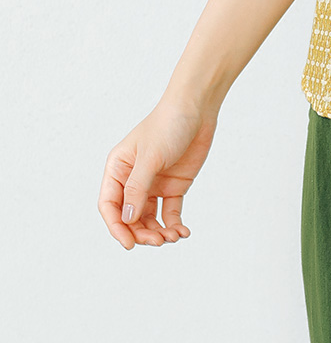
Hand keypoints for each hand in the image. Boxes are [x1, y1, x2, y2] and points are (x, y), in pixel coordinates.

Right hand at [98, 98, 218, 248]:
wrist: (198, 108)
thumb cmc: (168, 125)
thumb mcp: (151, 157)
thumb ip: (138, 188)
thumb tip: (127, 220)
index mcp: (118, 169)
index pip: (110, 205)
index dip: (116, 227)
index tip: (129, 244)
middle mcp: (133, 179)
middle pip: (130, 217)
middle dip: (141, 232)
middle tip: (158, 241)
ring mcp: (154, 183)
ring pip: (149, 218)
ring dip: (158, 232)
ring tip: (173, 237)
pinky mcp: (174, 185)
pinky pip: (170, 211)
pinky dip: (174, 224)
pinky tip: (182, 232)